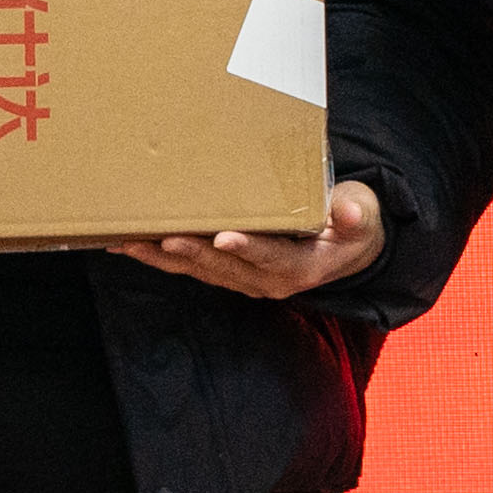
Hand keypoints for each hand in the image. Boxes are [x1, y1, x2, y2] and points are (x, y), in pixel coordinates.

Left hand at [115, 177, 385, 301]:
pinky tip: (135, 245)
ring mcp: (246, 280)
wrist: (348, 250)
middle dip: (191, 251)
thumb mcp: (364, 217)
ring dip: (164, 257)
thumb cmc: (353, 225)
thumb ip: (354, 214)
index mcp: (301, 267)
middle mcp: (268, 281)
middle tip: (160, 235)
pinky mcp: (231, 273)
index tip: (224, 237)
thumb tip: (350, 211)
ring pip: (200, 270)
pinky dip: (164, 257)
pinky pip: (194, 267)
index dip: (249, 248)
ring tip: (129, 242)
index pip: (271, 257)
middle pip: (224, 267)